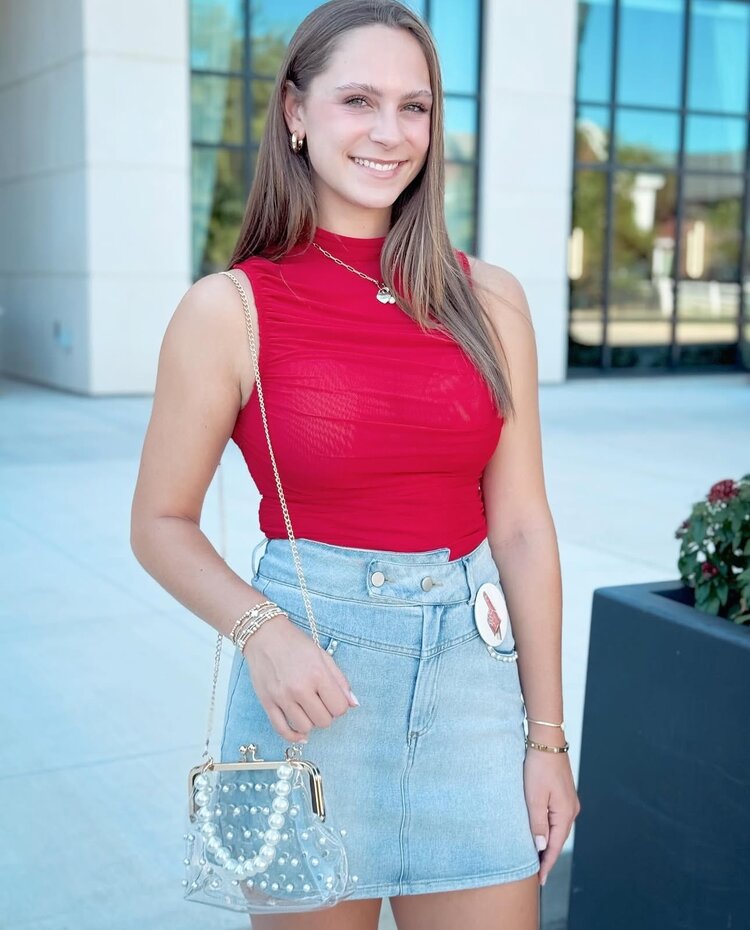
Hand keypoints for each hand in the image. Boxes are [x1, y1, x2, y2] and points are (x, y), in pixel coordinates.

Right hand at [242, 614, 358, 742]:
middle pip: (323, 721)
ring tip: (307, 709)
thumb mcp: (322, 655)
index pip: (339, 708)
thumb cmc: (294, 643)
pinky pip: (282, 730)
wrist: (264, 635)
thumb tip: (354, 704)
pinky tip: (300, 732)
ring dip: (310, 722)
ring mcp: (282, 697)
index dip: (339, 706)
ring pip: (305, 728)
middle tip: (320, 702)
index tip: (333, 698)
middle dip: (326, 714)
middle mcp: (299, 688)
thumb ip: (340, 680)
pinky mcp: (267, 703)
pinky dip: (294, 736)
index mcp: (317, 674)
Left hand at [523, 747, 580, 886]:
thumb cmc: (538, 766)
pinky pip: (555, 817)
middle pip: (558, 839)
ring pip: (556, 828)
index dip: (547, 864)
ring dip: (547, 841)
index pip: (556, 846)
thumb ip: (537, 823)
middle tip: (533, 873)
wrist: (546, 740)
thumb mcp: (534, 797)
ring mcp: (568, 801)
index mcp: (565, 813)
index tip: (539, 880)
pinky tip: (539, 831)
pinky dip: (547, 828)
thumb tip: (541, 847)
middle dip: (547, 856)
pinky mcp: (562, 793)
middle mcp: (570, 809)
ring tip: (534, 856)